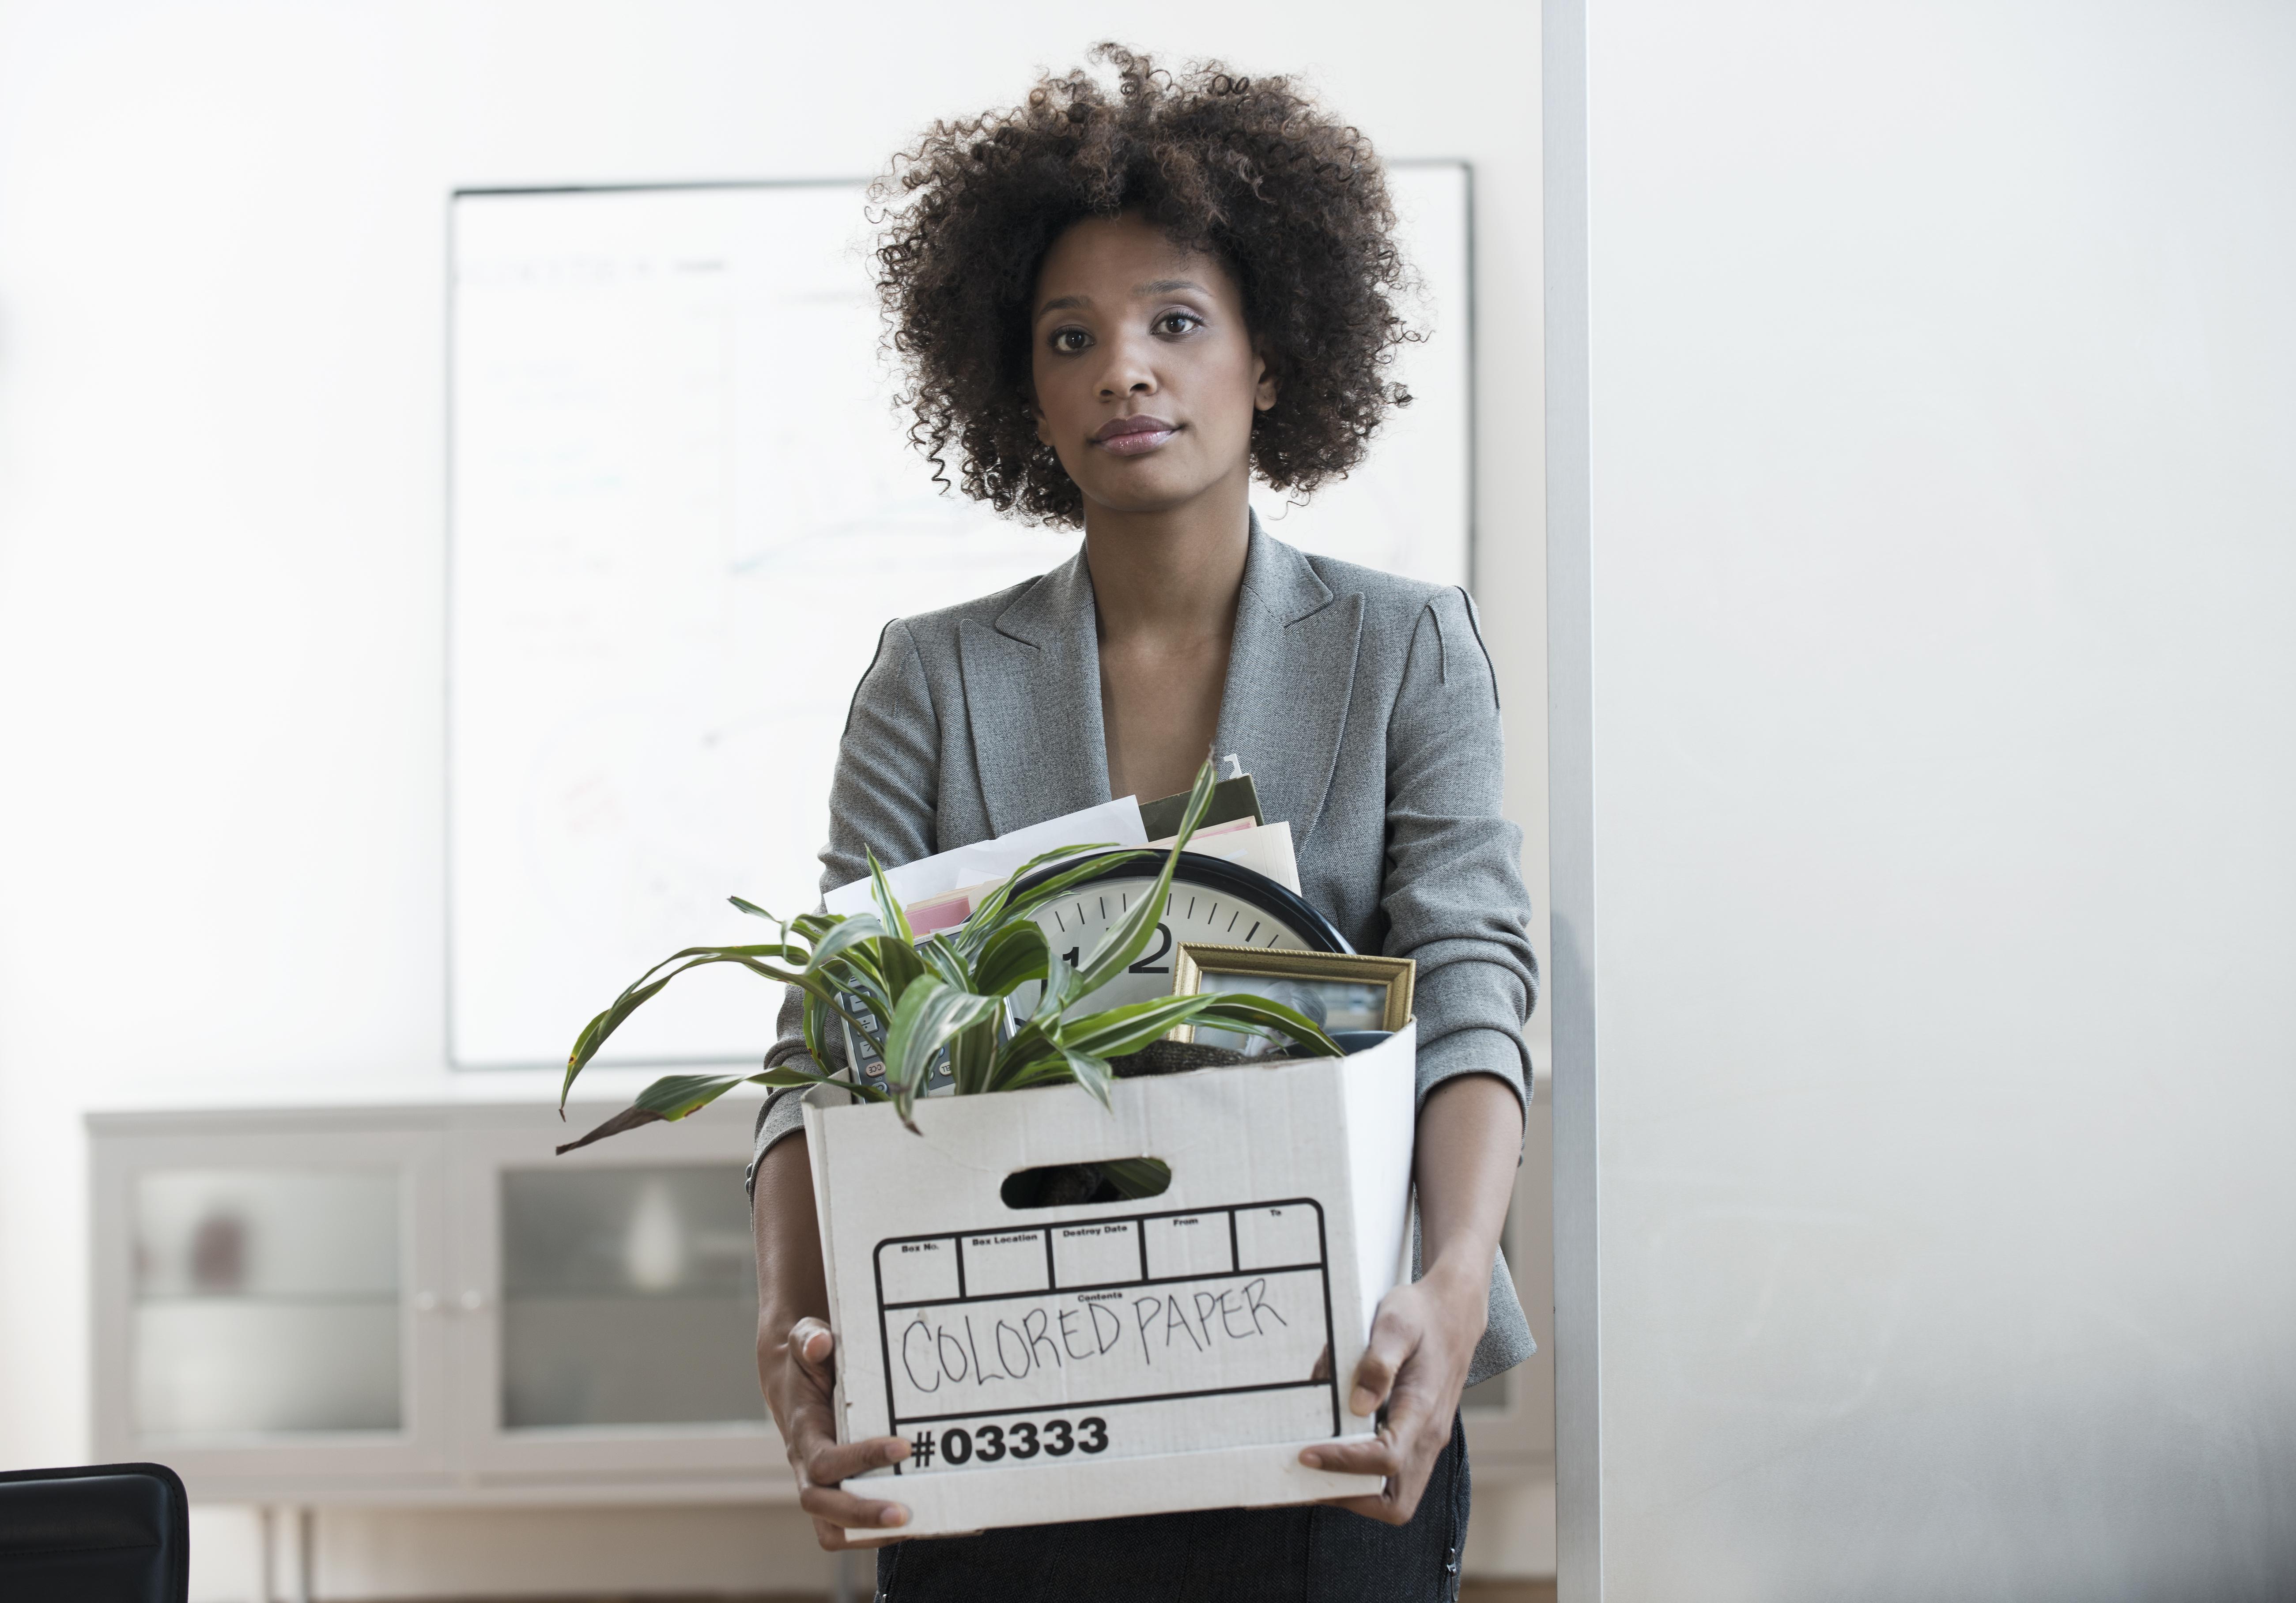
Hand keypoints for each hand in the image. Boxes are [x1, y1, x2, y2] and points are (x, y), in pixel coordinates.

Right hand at [772, 1316, 911, 1549]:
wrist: (797, 1388)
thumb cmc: (808, 1366)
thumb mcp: (804, 1344)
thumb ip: (810, 1340)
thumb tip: (821, 1342)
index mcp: (804, 1437)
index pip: (825, 1461)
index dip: (860, 1458)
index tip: (902, 1446)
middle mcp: (808, 1471)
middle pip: (824, 1508)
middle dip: (863, 1514)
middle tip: (905, 1512)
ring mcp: (823, 1490)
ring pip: (834, 1530)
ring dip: (873, 1534)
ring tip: (919, 1524)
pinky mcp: (840, 1498)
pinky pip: (853, 1532)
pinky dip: (884, 1534)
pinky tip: (927, 1522)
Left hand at [1297, 1263, 1486, 1523]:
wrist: (1454, 1312)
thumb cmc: (1421, 1316)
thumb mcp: (1396, 1323)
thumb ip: (1378, 1362)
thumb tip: (1358, 1404)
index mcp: (1423, 1409)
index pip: (1385, 1459)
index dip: (1344, 1464)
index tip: (1306, 1454)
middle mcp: (1429, 1435)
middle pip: (1397, 1502)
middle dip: (1351, 1498)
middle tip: (1310, 1478)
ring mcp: (1427, 1441)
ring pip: (1397, 1496)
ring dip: (1357, 1494)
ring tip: (1316, 1472)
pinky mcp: (1420, 1438)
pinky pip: (1396, 1477)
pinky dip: (1365, 1478)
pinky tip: (1336, 1452)